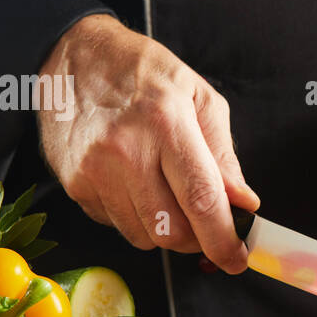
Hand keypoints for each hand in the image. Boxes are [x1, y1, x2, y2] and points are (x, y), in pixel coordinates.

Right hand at [36, 14, 259, 271]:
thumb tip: (243, 203)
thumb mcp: (198, 98)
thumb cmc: (142, 72)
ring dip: (166, 230)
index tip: (236, 259)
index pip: (201, 200)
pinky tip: (135, 185)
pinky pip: (116, 226)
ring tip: (167, 193)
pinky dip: (135, 218)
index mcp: (165, 123)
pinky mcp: (74, 185)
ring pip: (144, 236)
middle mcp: (126, 151)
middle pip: (172, 231)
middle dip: (197, 239)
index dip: (223, 239)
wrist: (72, 56)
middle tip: (206, 223)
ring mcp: (94, 171)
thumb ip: (223, 156)